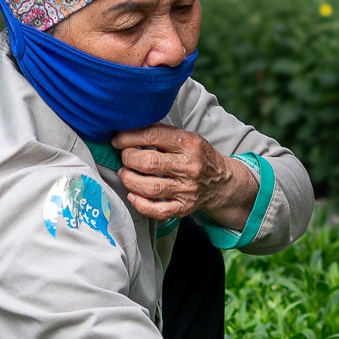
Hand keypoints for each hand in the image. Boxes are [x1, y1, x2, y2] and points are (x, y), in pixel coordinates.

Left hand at [110, 125, 257, 226]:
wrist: (221, 182)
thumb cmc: (196, 156)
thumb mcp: (186, 137)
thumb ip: (162, 132)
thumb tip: (129, 127)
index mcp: (189, 144)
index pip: (153, 136)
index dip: (129, 137)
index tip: (117, 140)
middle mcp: (189, 167)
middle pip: (149, 163)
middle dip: (128, 159)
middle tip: (124, 158)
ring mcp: (187, 190)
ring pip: (150, 188)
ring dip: (129, 180)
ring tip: (125, 174)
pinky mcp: (184, 208)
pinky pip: (159, 211)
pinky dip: (140, 204)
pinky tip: (133, 195)